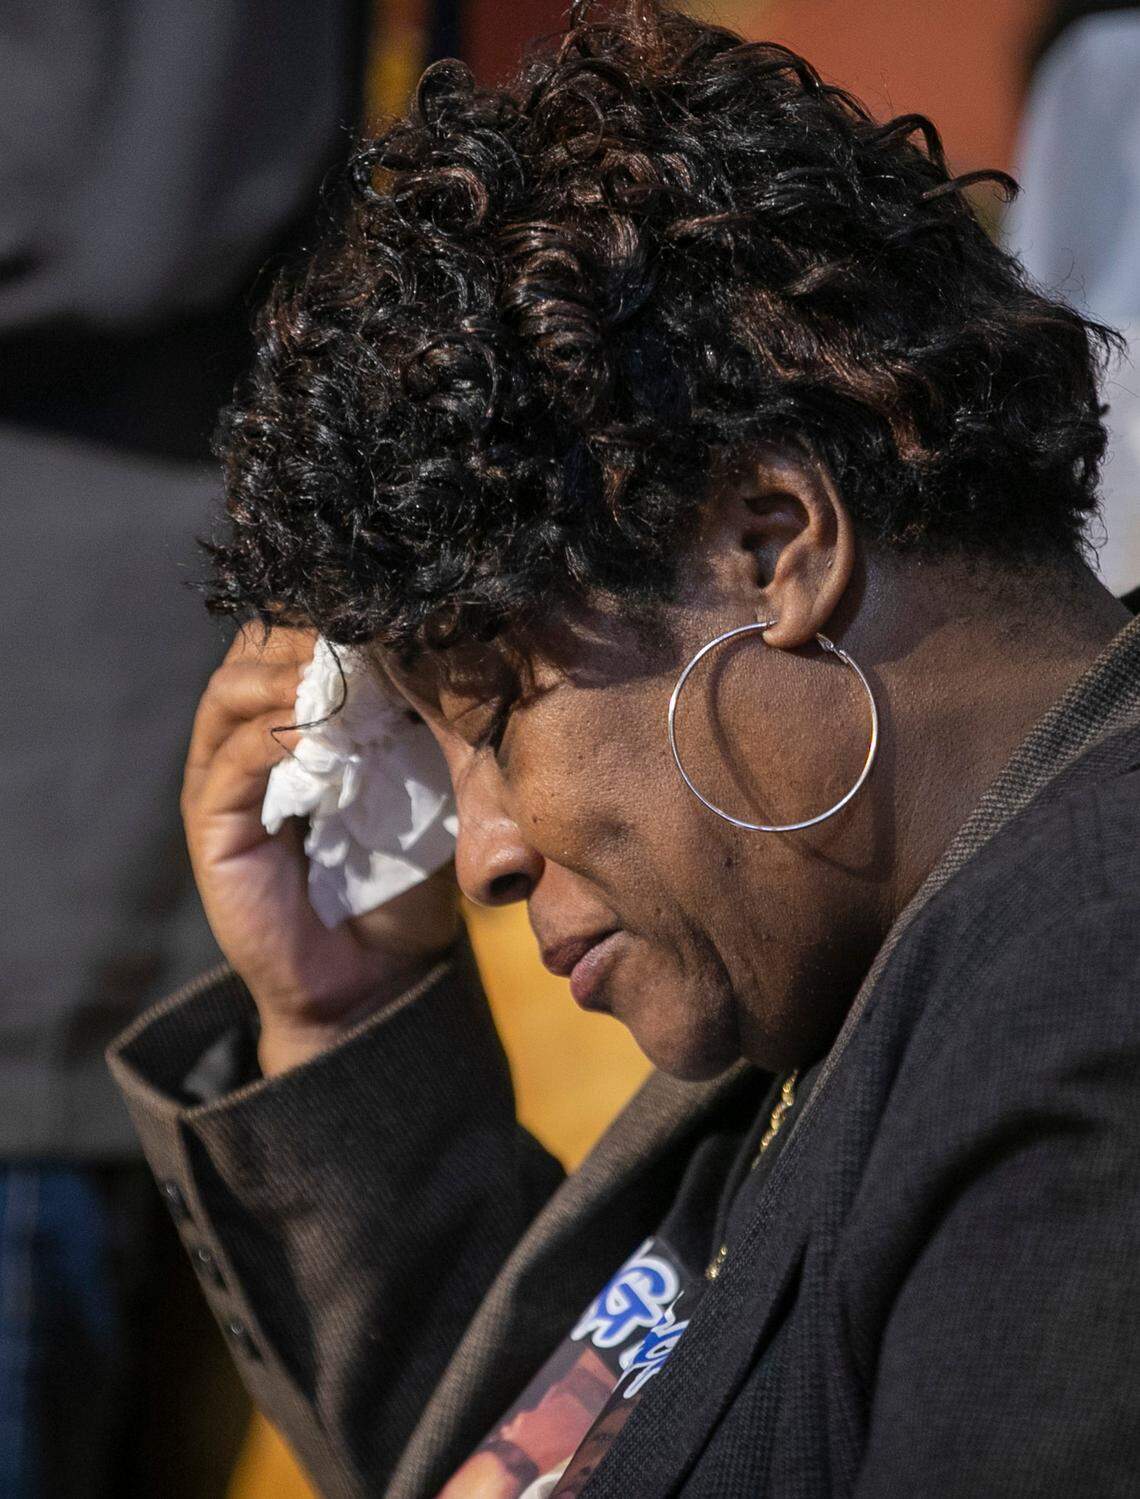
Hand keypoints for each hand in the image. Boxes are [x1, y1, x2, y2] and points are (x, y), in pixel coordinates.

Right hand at [182, 625, 461, 1074]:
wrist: (379, 978)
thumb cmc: (407, 879)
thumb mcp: (423, 787)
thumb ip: (420, 726)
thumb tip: (446, 653)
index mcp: (297, 727)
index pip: (291, 640)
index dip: (328, 617)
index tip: (382, 607)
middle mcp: (250, 744)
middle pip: (252, 652)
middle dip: (302, 632)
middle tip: (355, 630)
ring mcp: (223, 784)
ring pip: (231, 694)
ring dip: (283, 675)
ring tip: (334, 671)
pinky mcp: (212, 828)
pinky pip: (229, 762)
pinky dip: (270, 736)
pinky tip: (316, 727)